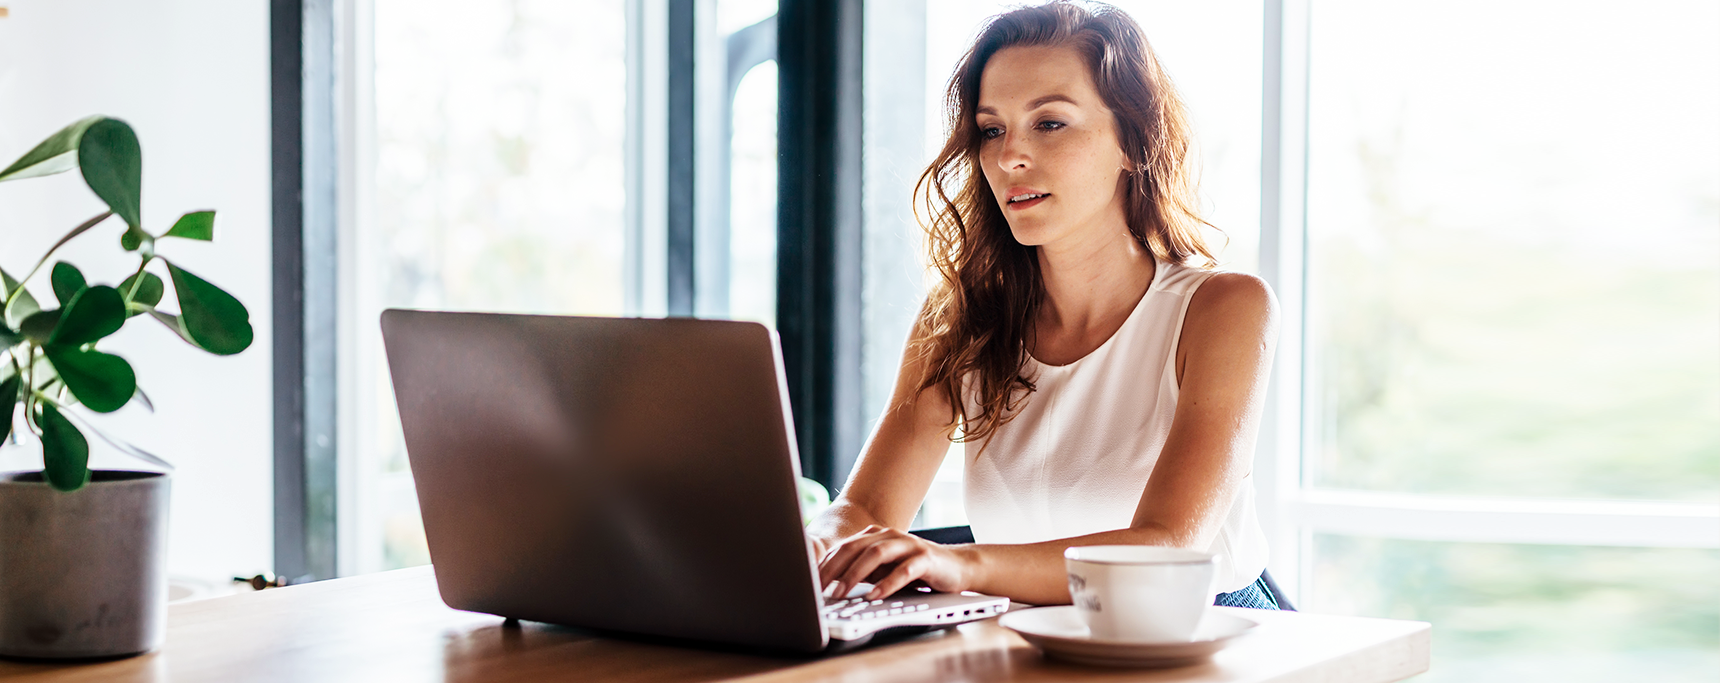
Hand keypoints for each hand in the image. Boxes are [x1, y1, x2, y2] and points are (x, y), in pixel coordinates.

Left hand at [818, 525, 973, 600]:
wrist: (956, 567)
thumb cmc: (913, 570)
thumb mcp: (882, 571)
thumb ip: (859, 572)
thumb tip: (827, 586)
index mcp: (875, 536)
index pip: (842, 548)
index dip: (823, 565)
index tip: (808, 584)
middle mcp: (889, 535)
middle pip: (855, 548)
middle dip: (834, 569)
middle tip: (819, 589)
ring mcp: (908, 545)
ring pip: (876, 554)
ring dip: (855, 575)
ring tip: (841, 593)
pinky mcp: (925, 559)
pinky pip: (903, 570)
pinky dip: (887, 583)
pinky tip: (874, 596)